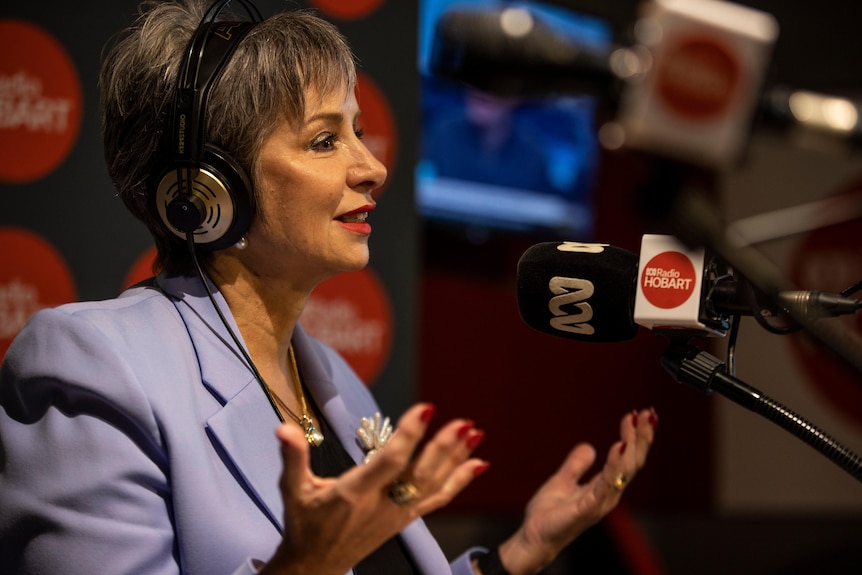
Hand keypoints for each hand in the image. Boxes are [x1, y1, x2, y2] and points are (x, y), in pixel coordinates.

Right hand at [259, 403, 487, 574]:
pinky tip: (479, 464)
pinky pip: (437, 499)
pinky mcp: (405, 519)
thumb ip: (292, 456)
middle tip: (463, 423)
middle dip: (443, 448)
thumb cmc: (304, 523)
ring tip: (476, 434)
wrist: (314, 566)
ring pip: (433, 485)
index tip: (426, 408)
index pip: (388, 462)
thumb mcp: (292, 489)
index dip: (409, 435)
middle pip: (420, 474)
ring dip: (457, 459)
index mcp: (354, 493)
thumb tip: (282, 428)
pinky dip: (459, 481)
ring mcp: (397, 514)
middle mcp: (381, 505)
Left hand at [492, 408, 657, 574]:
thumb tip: (590, 447)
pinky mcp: (586, 508)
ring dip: (633, 445)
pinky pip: (605, 485)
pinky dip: (615, 465)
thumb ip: (576, 465)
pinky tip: (619, 446)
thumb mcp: (563, 480)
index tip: (637, 414)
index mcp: (604, 487)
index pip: (627, 459)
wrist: (533, 538)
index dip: (635, 437)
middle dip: (641, 437)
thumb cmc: (549, 515)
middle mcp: (608, 495)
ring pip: (624, 471)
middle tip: (648, 413)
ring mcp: (599, 502)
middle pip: (632, 463)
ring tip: (637, 423)